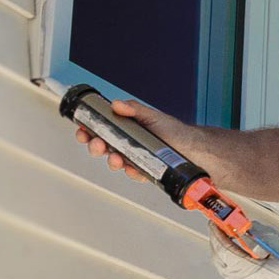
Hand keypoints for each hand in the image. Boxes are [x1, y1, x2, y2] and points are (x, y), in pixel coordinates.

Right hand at [73, 99, 191, 181]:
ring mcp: (135, 158)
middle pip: (103, 147)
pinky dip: (131, 172)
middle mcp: (128, 144)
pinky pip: (133, 174)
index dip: (88, 131)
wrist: (196, 149)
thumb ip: (134, 110)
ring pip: (115, 161)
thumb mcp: (153, 116)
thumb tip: (116, 104)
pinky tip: (133, 168)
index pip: (101, 130)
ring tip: (115, 157)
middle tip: (97, 144)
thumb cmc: (175, 131)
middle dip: (95, 146)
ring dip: (111, 160)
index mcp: (126, 129)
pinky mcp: (145, 171)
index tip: (82, 130)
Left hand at [207, 222, 278, 278]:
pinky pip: (232, 275)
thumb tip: (250, 226)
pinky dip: (231, 262)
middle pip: (219, 258)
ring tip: (228, 239)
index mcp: (246, 269)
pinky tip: (239, 256)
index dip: (217, 233)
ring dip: (224, 252)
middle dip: (217, 241)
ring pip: (224, 268)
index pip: (223, 248)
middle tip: (220, 227)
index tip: (215, 221)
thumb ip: (264, 235)